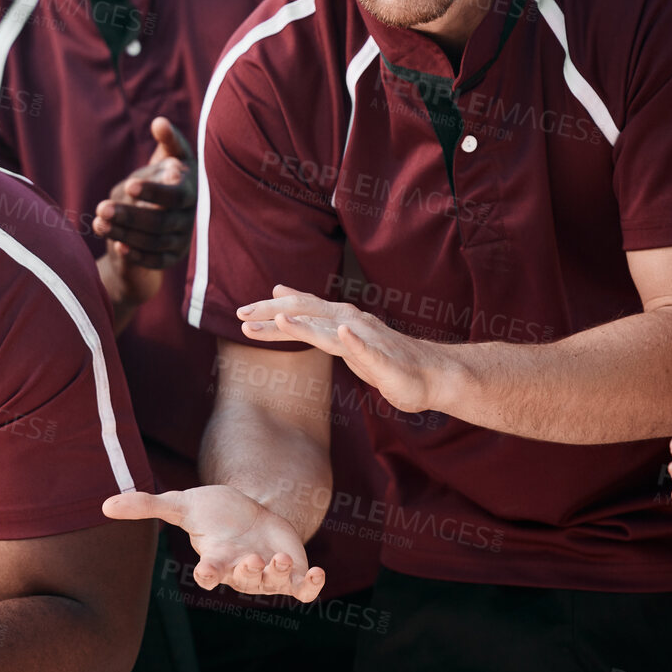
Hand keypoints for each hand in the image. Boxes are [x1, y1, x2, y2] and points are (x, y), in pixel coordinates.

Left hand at [94, 117, 195, 272]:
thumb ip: (168, 140)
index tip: (128, 185)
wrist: (168, 209)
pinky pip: (156, 262)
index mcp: (192, 191)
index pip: (176, 196)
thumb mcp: (169, 155)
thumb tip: (159, 123)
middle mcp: (191, 217)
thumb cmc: (167, 175)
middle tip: (101, 207)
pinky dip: (137, 255)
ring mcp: (183, 239)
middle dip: (130, 216)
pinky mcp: (173, 256)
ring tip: (98, 222)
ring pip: (155, 242)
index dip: (154, 192)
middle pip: (161, 223)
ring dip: (126, 234)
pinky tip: (116, 245)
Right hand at [104, 487, 324, 601]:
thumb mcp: (180, 504)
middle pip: (244, 579)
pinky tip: (319, 574)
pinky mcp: (291, 572)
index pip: (209, 572)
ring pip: (273, 583)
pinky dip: (312, 586)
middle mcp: (241, 570)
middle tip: (252, 559)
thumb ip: (146, 506)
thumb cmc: (211, 512)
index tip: (205, 570)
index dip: (208, 573)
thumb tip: (105, 506)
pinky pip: (303, 589)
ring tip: (279, 557)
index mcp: (216, 559)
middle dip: (250, 572)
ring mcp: (267, 573)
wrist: (249, 511)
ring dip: (278, 574)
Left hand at [237, 285, 456, 414]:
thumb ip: (311, 318)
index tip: (239, 313)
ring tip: (281, 321)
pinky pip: (368, 349)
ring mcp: (367, 340)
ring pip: (331, 330)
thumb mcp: (340, 336)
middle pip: (307, 314)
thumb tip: (279, 296)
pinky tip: (342, 334)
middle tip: (242, 315)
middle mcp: (350, 323)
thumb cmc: (384, 358)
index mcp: (338, 319)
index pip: (298, 310)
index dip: (269, 311)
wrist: (432, 376)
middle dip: (273, 314)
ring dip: (306, 326)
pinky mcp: (385, 359)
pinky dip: (354, 341)